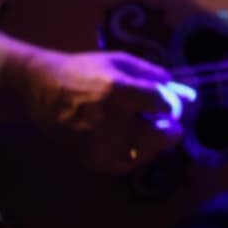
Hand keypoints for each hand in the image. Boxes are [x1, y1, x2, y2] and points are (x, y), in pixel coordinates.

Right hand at [1, 41, 181, 174]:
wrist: (41, 88)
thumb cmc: (85, 70)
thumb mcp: (121, 62)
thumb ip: (155, 76)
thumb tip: (186, 94)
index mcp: (120, 91)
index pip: (164, 105)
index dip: (172, 105)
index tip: (168, 104)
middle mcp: (110, 119)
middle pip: (158, 135)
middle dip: (170, 129)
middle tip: (169, 124)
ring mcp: (98, 142)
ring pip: (143, 153)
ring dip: (153, 144)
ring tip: (149, 132)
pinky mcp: (88, 156)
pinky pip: (123, 164)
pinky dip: (135, 156)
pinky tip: (134, 144)